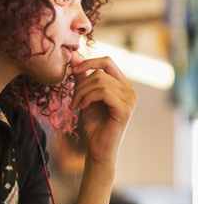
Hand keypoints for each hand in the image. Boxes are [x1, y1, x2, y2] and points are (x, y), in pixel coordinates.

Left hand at [69, 51, 136, 165]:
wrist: (97, 147)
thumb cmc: (93, 123)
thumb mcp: (85, 95)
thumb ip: (82, 76)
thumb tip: (74, 55)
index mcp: (122, 84)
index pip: (107, 61)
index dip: (89, 62)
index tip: (73, 70)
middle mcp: (130, 89)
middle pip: (99, 73)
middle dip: (80, 85)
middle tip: (73, 100)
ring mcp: (130, 99)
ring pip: (99, 82)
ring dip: (81, 93)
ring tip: (76, 105)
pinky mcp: (125, 108)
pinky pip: (102, 92)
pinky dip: (87, 98)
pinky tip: (82, 108)